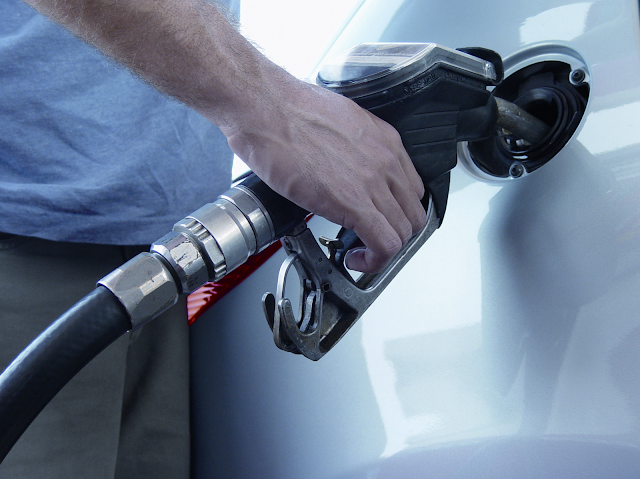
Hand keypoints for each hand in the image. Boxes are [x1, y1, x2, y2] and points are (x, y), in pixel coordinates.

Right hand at [224, 73, 426, 272]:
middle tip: (369, 239)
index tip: (378, 219)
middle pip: (412, 214)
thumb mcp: (337, 123)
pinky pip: (384, 244)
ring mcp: (374, 182)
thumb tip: (342, 167)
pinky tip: (355, 258)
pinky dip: (374, 260)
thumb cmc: (288, 109)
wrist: (266, 107)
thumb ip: (350, 148)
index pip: (411, 189)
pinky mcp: (354, 203)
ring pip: (403, 232)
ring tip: (359, 251)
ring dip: (383, 250)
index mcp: (384, 141)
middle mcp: (386, 161)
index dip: (396, 212)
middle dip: (393, 232)